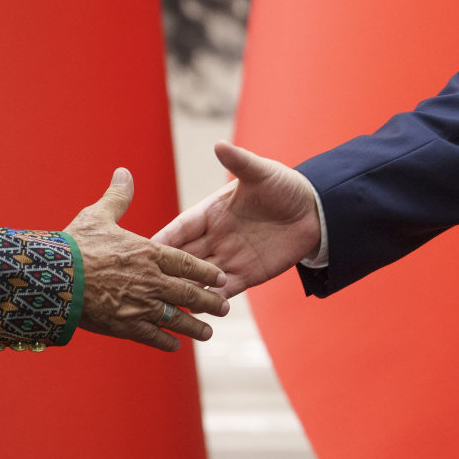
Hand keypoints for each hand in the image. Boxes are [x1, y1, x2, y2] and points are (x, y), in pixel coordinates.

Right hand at [68, 168, 229, 350]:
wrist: (54, 278)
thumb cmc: (75, 244)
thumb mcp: (98, 215)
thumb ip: (118, 197)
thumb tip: (124, 172)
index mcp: (149, 252)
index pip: (188, 264)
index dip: (206, 272)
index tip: (221, 279)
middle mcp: (151, 280)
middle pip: (189, 293)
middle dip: (209, 302)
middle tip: (224, 308)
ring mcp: (141, 305)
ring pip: (176, 318)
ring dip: (194, 326)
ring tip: (208, 333)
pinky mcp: (126, 326)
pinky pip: (153, 336)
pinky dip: (166, 341)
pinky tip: (175, 345)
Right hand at [151, 141, 320, 296]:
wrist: (315, 211)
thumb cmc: (285, 186)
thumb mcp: (261, 173)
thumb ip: (240, 162)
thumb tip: (220, 144)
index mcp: (212, 211)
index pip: (181, 227)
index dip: (164, 238)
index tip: (143, 248)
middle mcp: (216, 236)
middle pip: (185, 256)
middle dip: (168, 271)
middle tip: (147, 285)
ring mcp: (230, 257)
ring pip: (201, 277)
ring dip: (186, 290)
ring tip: (166, 304)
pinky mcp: (247, 274)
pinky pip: (225, 291)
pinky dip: (211, 301)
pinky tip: (196, 313)